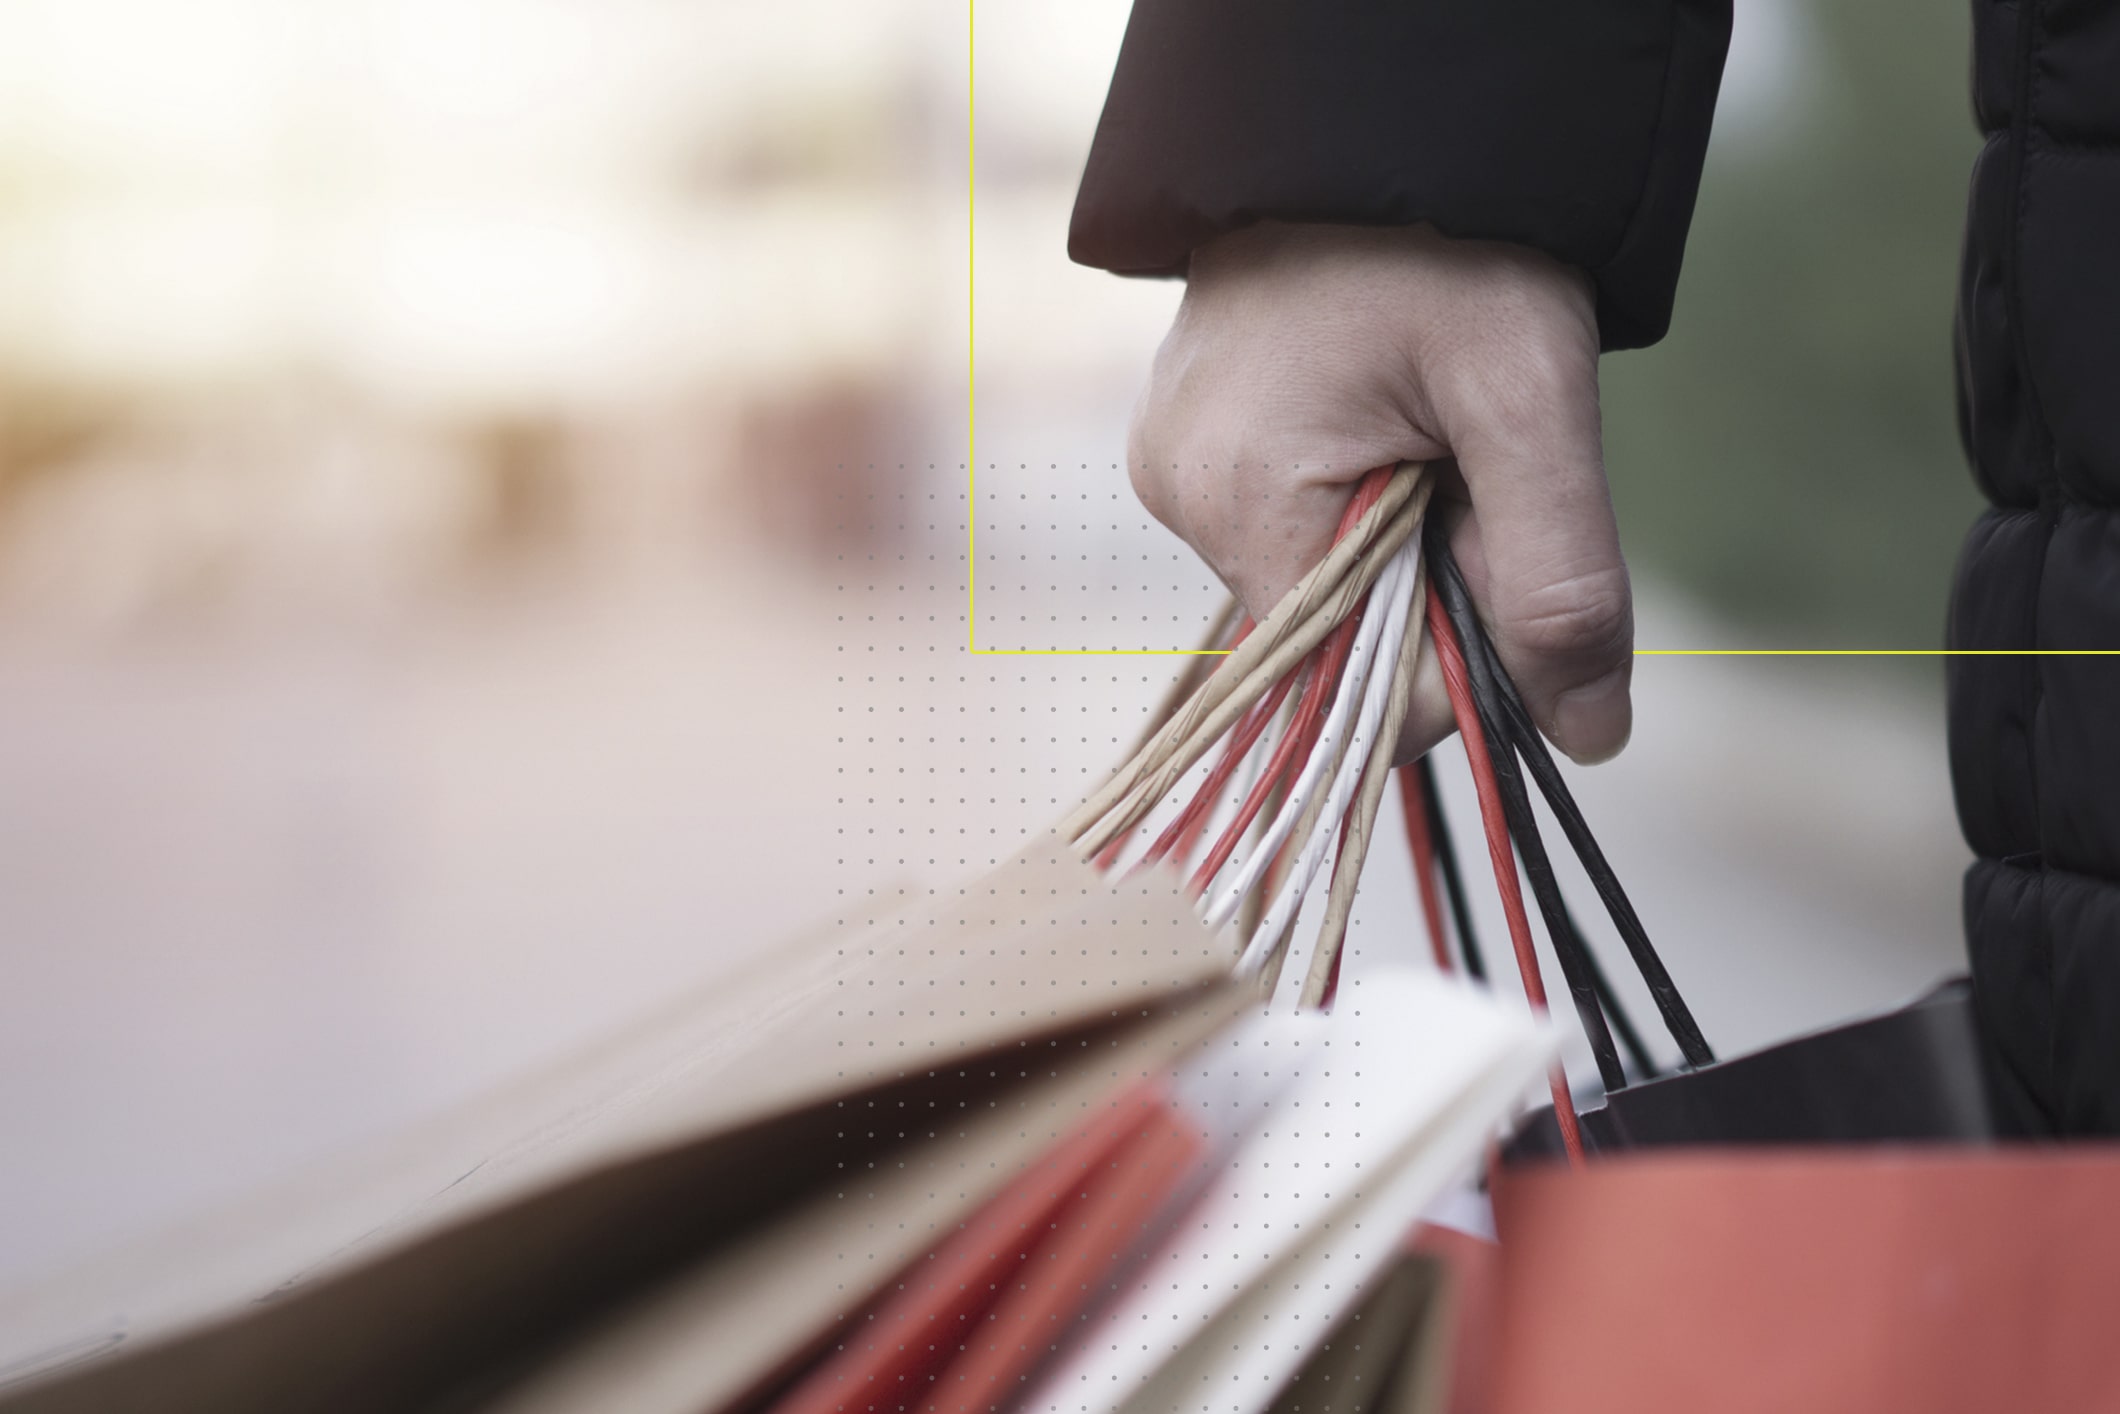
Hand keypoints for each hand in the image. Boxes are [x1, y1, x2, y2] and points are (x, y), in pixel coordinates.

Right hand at [1129, 221, 1631, 764]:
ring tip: (1418, 418)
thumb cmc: (1451, 243)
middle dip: (1428, 577)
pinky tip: (1376, 418)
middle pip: (1339, 638)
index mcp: (1241, 501)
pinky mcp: (1187, 449)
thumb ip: (1562, 579)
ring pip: (1322, 588)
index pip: (1356, 687)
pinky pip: (1289, 531)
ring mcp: (1174, 473)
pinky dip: (1356, 505)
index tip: (1493, 528)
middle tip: (1465, 456)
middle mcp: (1181, 502)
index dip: (1455, 641)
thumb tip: (1589, 740)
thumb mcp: (1530, 400)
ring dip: (1396, 538)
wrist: (1372, 128)